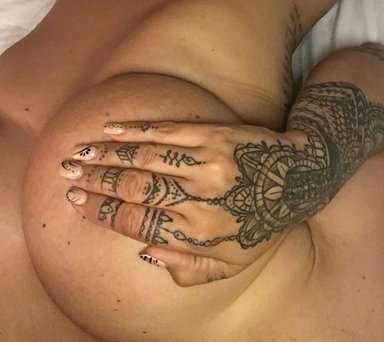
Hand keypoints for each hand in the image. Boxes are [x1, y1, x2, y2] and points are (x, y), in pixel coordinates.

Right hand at [60, 121, 309, 285]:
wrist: (300, 178)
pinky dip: (137, 129)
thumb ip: (188, 268)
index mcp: (198, 231)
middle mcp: (198, 196)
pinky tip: (114, 130)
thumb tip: (145, 251)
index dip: (104, 212)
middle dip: (97, 182)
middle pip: (135, 187)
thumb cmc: (263, 224)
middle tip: (69, 174)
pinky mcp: (213, 134)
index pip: (138, 221)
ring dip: (108, 155)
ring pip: (145, 157)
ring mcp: (205, 161)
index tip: (79, 202)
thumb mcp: (232, 264)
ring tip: (81, 153)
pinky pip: (167, 130)